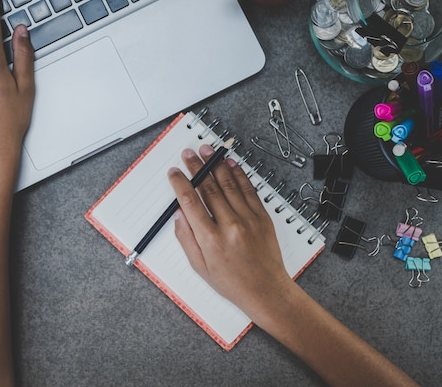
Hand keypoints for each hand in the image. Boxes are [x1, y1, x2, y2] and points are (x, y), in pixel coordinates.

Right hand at [168, 144, 293, 319]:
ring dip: (216, 164)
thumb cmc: (232, 282)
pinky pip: (249, 190)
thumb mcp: (200, 267)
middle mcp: (229, 225)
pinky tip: (230, 164)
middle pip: (208, 188)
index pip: (190, 202)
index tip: (174, 173)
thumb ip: (186, 239)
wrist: (266, 290)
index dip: (180, 183)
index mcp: (210, 239)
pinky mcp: (262, 217)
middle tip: (188, 154)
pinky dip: (239, 174)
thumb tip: (179, 215)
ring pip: (229, 184)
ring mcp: (248, 219)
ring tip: (207, 150)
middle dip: (196, 167)